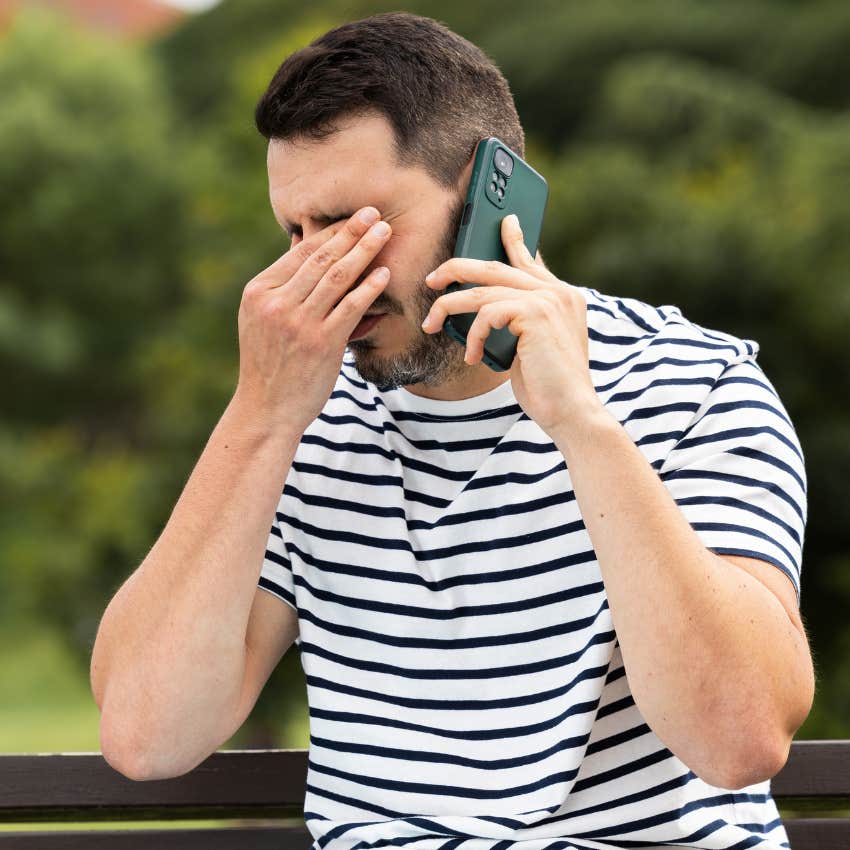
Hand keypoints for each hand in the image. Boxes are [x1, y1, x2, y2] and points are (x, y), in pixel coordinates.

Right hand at [233, 206, 391, 434]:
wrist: (266, 409)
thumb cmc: (269, 364)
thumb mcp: (261, 319)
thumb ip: (283, 284)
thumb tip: (303, 243)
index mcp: (259, 292)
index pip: (300, 253)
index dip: (331, 232)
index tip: (353, 217)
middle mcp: (276, 303)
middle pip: (321, 259)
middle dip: (351, 232)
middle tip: (374, 213)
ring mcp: (298, 322)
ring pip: (337, 277)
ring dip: (364, 251)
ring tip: (384, 233)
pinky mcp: (321, 343)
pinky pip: (350, 307)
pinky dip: (369, 288)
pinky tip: (384, 273)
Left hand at [421, 213, 603, 436]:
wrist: (571, 411)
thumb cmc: (548, 386)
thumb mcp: (532, 347)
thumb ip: (520, 321)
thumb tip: (489, 309)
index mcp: (562, 297)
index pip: (531, 260)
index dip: (515, 239)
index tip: (505, 221)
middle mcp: (558, 292)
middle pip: (497, 267)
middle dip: (457, 268)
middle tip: (433, 279)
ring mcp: (549, 300)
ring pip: (482, 290)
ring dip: (449, 307)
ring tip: (431, 322)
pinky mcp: (536, 314)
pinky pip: (487, 313)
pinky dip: (473, 336)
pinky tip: (473, 357)